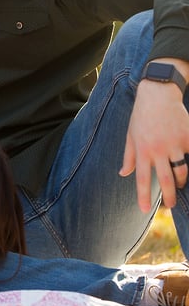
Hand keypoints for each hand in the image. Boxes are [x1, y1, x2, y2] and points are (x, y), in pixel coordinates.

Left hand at [120, 64, 188, 211]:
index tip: (144, 210)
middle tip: (170, 206)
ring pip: (182, 171)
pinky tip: (188, 164)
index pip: (141, 178)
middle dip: (169, 196)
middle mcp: (158, 149)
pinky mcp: (187, 137)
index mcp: (142, 150)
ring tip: (179, 185)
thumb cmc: (141, 116)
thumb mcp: (130, 135)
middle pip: (165, 180)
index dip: (143, 196)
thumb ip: (128, 156)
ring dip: (181, 181)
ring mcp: (174, 144)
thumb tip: (123, 173)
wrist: (158, 95)